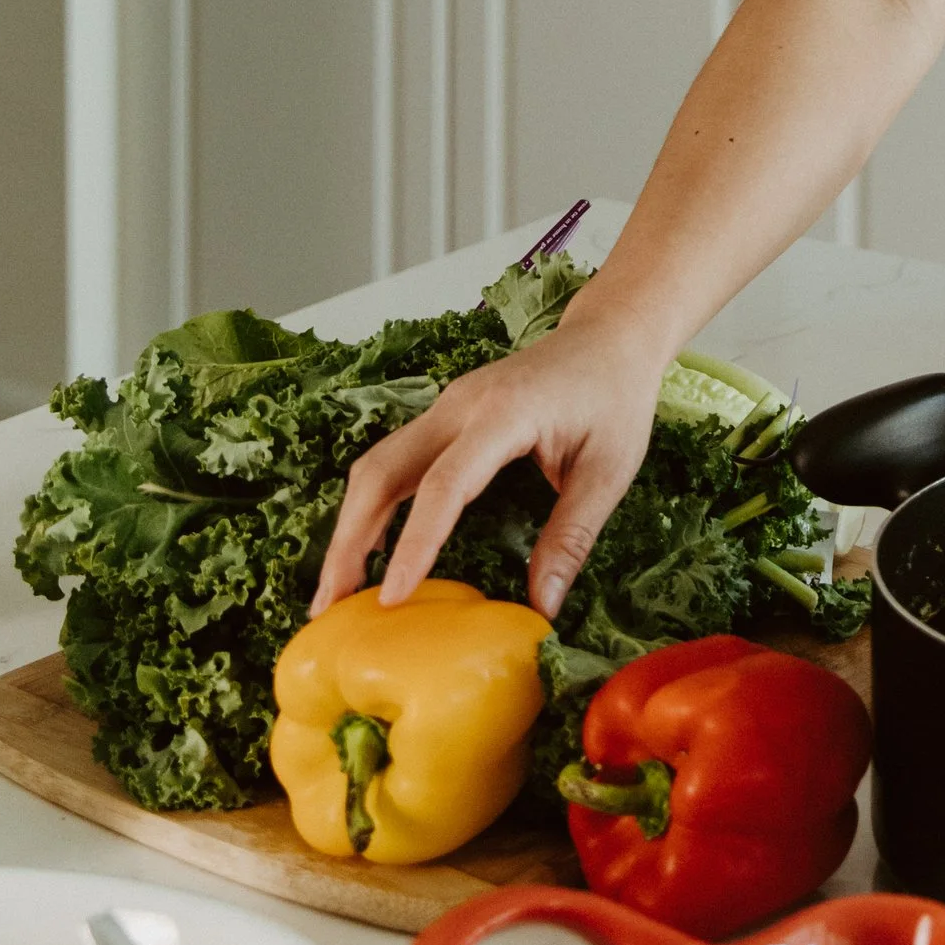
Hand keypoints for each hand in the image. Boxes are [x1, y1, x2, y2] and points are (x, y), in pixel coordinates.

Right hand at [312, 311, 662, 620]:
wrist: (611, 336)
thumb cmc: (615, 397)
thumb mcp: (609, 470)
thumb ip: (572, 537)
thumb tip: (542, 608)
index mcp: (504, 413)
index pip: (445, 484)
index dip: (413, 542)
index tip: (388, 598)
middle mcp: (460, 405)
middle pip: (381, 470)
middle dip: (348, 540)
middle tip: (329, 607)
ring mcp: (446, 406)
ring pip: (377, 465)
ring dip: (350, 526)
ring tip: (336, 593)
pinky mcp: (444, 417)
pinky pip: (395, 462)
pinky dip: (371, 508)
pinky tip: (368, 551)